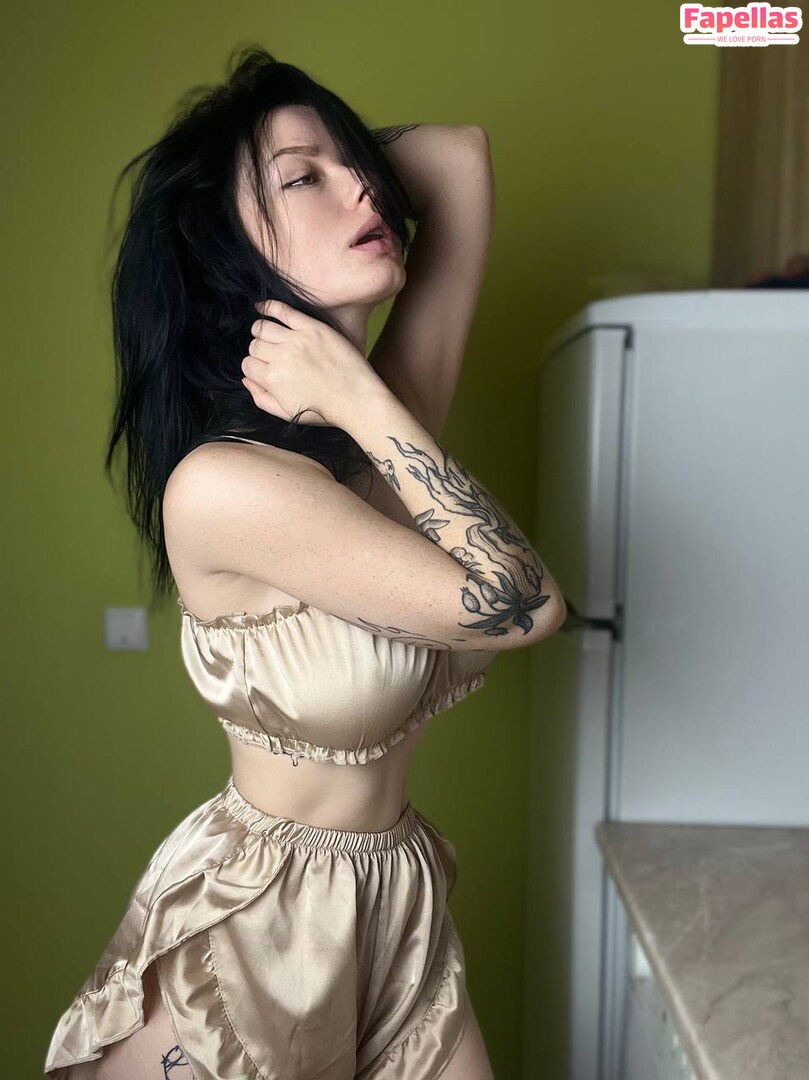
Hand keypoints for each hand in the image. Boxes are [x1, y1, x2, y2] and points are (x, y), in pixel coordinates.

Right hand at [241, 299, 374, 427]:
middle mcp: (281, 357)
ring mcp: (298, 340)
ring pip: (263, 327)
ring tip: (272, 338)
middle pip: (254, 345)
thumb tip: (246, 379)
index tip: (265, 370)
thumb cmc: (323, 410)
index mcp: (272, 380)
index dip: (254, 368)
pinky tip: (263, 307)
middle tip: (273, 357)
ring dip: (262, 332)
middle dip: (259, 352)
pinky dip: (269, 306)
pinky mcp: (314, 328)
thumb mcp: (286, 414)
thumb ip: (261, 398)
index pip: (247, 365)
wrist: (356, 400)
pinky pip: (284, 310)